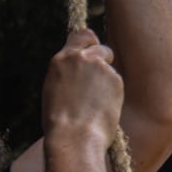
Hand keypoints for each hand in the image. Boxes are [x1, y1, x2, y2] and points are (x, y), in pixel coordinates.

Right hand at [42, 29, 123, 143]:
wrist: (74, 136)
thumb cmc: (60, 121)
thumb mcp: (55, 88)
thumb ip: (68, 73)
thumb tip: (79, 73)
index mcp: (62, 59)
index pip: (82, 35)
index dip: (90, 43)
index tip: (94, 49)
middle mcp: (82, 58)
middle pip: (101, 48)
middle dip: (103, 60)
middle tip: (99, 82)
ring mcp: (100, 67)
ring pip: (110, 69)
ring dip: (107, 81)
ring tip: (95, 104)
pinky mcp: (116, 80)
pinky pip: (117, 84)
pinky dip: (113, 94)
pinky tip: (103, 108)